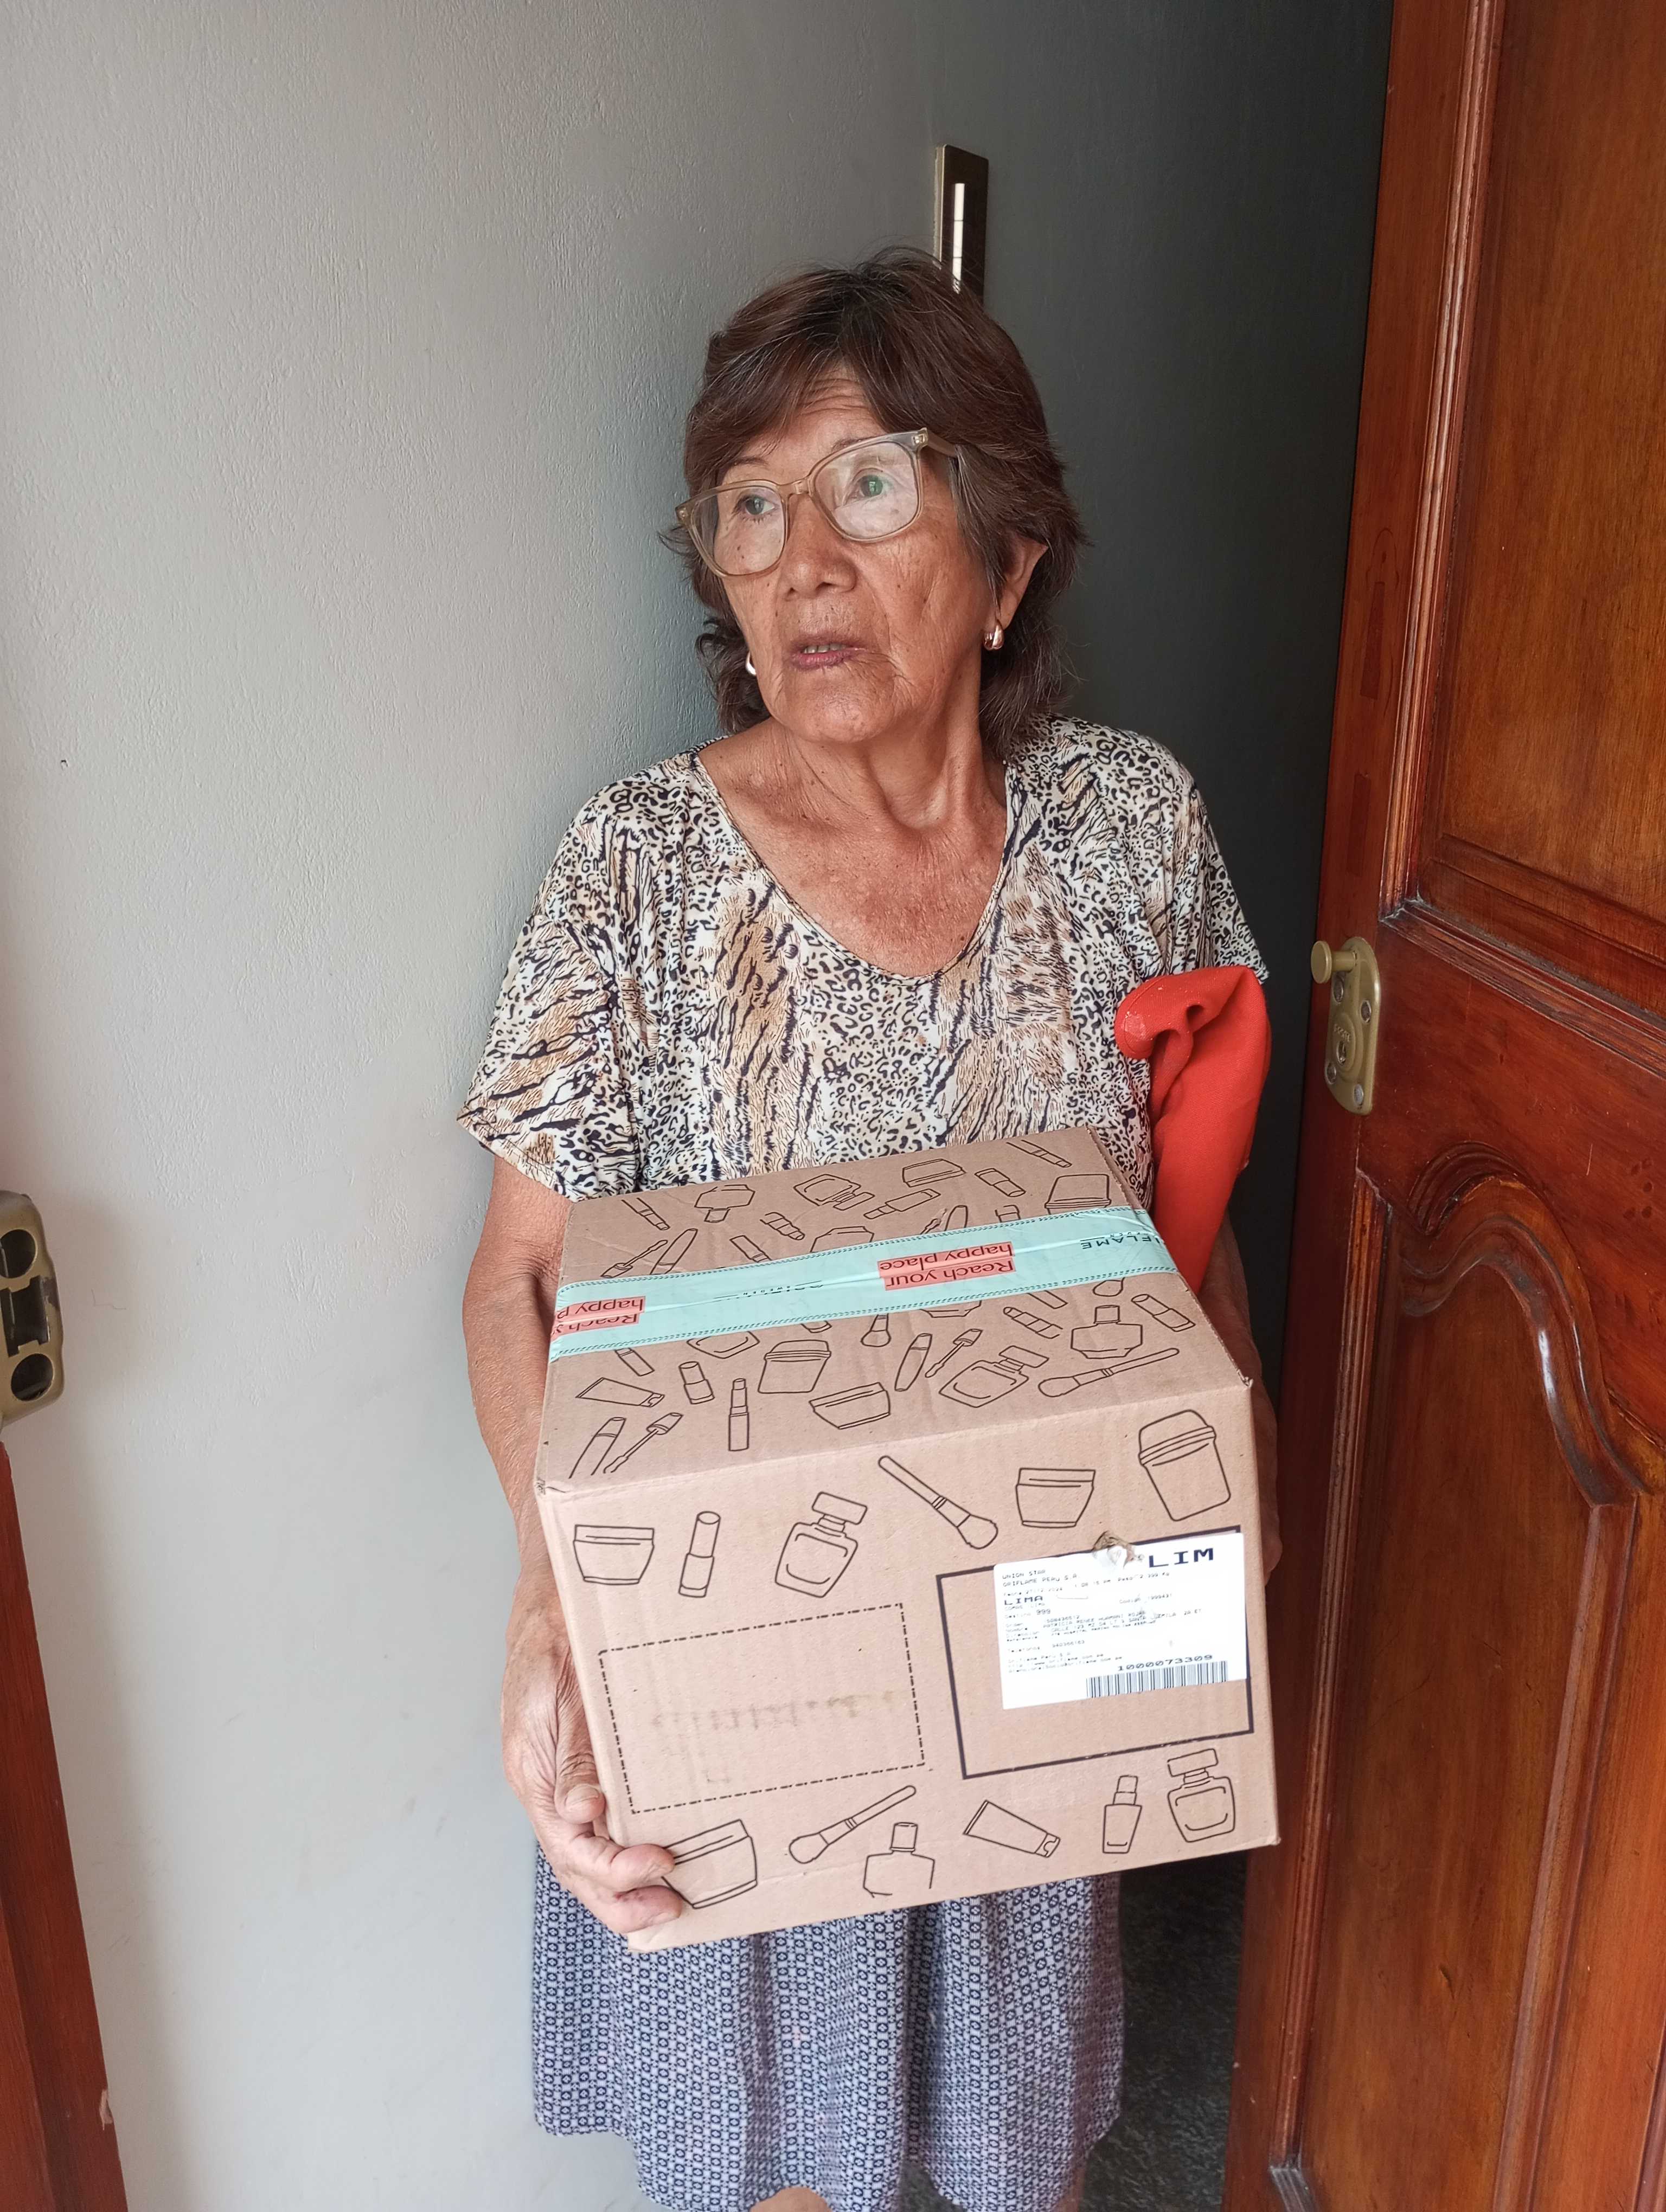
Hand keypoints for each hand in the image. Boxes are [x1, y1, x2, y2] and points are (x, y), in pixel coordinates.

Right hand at [501, 1563, 681, 1934]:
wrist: (553, 1592)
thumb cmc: (553, 1632)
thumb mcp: (555, 1690)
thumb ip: (569, 1753)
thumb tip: (584, 1811)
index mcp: (531, 1771)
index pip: (570, 1844)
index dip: (614, 1868)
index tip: (661, 1865)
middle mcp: (546, 1785)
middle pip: (576, 1866)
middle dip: (620, 1900)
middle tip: (672, 1913)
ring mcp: (563, 1778)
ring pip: (588, 1853)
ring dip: (625, 1886)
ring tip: (671, 1905)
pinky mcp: (585, 1764)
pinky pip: (602, 1822)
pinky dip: (625, 1850)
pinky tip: (659, 1855)